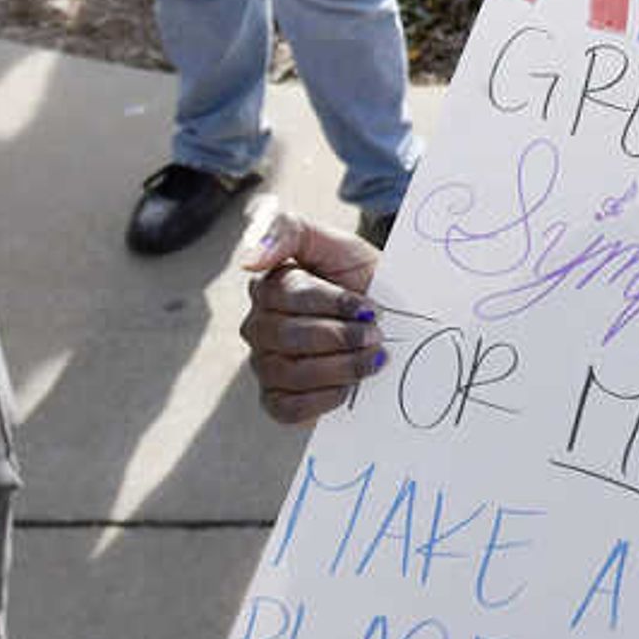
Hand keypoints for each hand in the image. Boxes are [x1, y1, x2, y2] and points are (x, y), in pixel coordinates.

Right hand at [238, 202, 390, 423]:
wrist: (391, 319)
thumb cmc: (359, 278)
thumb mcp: (335, 242)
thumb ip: (288, 230)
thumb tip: (247, 260)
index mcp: (269, 287)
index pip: (291, 296)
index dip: (335, 303)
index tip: (371, 309)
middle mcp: (259, 327)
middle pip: (289, 336)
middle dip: (341, 337)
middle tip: (376, 336)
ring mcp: (265, 364)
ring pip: (290, 372)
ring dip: (340, 368)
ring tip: (373, 360)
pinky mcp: (276, 399)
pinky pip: (286, 409)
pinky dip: (322, 400)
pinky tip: (349, 388)